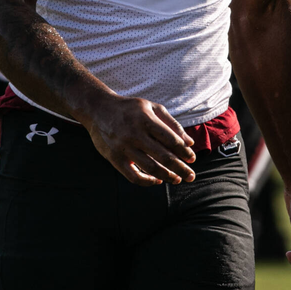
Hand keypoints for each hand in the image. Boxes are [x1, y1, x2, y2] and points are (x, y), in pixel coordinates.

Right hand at [81, 94, 195, 186]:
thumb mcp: (152, 107)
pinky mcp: (114, 158)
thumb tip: (189, 143)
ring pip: (150, 168)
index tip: (192, 158)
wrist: (98, 109)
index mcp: (146, 119)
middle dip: (180, 168)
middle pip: (163, 156)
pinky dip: (147, 181)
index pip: (171, 140)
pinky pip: (133, 176)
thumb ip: (171, 124)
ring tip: (177, 179)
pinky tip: (157, 180)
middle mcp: (134, 134)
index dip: (184, 151)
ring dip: (167, 176)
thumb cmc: (130, 109)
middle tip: (191, 176)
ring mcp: (123, 147)